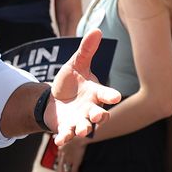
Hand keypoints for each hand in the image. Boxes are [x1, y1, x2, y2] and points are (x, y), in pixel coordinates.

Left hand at [47, 29, 122, 144]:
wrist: (55, 100)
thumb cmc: (71, 82)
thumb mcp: (76, 64)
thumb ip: (86, 50)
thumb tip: (97, 30)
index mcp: (95, 93)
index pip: (106, 94)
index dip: (110, 95)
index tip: (116, 97)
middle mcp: (90, 109)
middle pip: (98, 114)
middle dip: (99, 115)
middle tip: (99, 115)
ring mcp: (79, 120)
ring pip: (84, 127)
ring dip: (83, 129)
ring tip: (81, 131)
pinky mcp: (66, 129)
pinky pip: (66, 135)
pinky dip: (63, 139)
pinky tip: (58, 141)